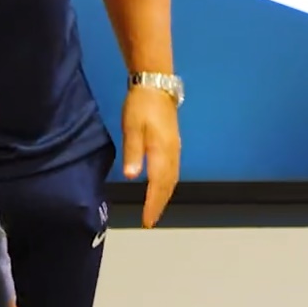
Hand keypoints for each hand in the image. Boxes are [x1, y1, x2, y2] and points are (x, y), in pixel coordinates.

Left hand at [122, 84, 180, 227]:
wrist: (156, 86)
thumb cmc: (140, 106)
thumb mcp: (132, 127)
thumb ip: (133, 151)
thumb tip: (132, 177)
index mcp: (162, 152)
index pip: (158, 184)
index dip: (153, 203)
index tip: (146, 220)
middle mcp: (172, 154)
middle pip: (168, 185)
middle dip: (159, 203)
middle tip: (150, 220)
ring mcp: (175, 149)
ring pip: (172, 179)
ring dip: (164, 195)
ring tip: (154, 208)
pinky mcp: (173, 144)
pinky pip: (172, 171)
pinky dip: (167, 184)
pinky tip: (161, 186)